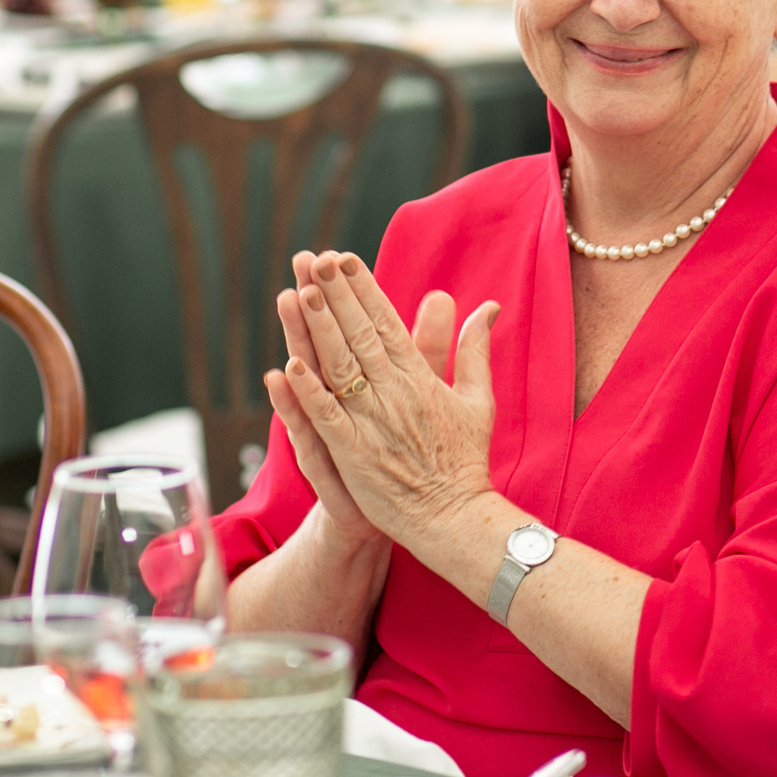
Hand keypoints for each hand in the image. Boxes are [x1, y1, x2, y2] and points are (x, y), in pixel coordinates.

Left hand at [276, 250, 499, 547]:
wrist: (454, 518)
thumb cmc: (464, 459)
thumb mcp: (478, 399)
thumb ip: (475, 350)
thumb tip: (488, 307)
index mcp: (420, 378)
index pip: (387, 322)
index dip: (363, 290)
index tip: (343, 259)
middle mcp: (395, 394)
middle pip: (359, 336)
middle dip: (336, 296)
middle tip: (314, 261)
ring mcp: (372, 424)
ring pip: (339, 369)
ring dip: (318, 331)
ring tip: (298, 295)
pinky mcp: (354, 455)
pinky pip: (326, 420)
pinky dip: (309, 395)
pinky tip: (288, 368)